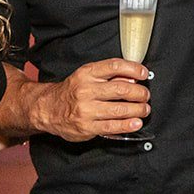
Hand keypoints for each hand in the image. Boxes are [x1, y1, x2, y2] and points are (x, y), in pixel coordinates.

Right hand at [30, 58, 151, 141]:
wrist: (47, 109)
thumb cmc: (71, 92)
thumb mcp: (86, 76)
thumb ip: (108, 76)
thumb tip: (133, 78)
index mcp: (87, 73)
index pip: (115, 66)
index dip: (134, 69)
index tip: (144, 74)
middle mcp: (86, 90)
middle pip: (121, 89)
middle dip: (140, 93)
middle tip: (145, 96)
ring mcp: (86, 109)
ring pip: (120, 109)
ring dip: (138, 109)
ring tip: (144, 109)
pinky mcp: (87, 126)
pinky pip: (112, 126)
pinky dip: (128, 124)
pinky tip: (136, 123)